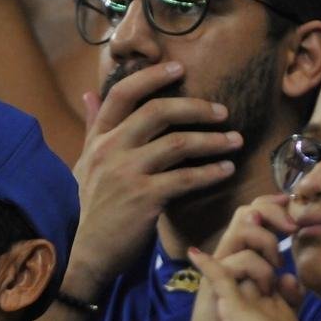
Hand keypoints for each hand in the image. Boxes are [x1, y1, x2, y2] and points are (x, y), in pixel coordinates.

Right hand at [66, 62, 243, 296]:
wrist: (91, 253)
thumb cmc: (94, 208)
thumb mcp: (86, 164)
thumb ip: (92, 128)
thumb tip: (88, 93)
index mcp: (98, 139)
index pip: (122, 94)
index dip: (151, 76)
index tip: (179, 67)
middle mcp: (109, 150)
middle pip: (157, 112)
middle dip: (195, 107)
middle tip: (222, 111)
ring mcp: (126, 174)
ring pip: (178, 143)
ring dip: (212, 140)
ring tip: (235, 141)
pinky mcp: (144, 199)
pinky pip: (185, 178)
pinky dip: (210, 171)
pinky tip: (226, 169)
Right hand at [179, 195, 301, 320]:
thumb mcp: (273, 311)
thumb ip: (286, 294)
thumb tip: (292, 278)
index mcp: (244, 256)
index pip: (256, 216)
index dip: (275, 207)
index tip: (294, 209)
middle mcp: (230, 256)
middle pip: (246, 212)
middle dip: (272, 213)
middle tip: (291, 228)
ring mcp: (219, 267)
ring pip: (241, 230)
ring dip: (264, 242)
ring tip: (276, 265)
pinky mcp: (212, 284)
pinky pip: (229, 262)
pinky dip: (249, 265)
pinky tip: (261, 277)